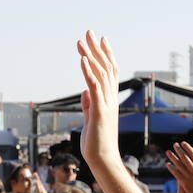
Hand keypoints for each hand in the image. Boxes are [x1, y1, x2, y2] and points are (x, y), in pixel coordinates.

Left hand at [77, 31, 121, 167]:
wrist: (102, 160)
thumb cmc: (97, 143)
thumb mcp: (91, 119)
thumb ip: (89, 104)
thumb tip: (85, 91)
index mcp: (109, 100)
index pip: (110, 72)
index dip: (106, 55)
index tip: (101, 40)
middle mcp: (111, 99)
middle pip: (106, 68)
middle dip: (97, 49)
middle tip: (90, 31)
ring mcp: (106, 104)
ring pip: (100, 74)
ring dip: (90, 56)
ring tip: (82, 41)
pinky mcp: (99, 111)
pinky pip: (94, 88)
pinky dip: (88, 72)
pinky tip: (82, 60)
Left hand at [164, 142, 192, 192]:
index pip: (192, 153)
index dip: (187, 147)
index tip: (182, 143)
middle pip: (184, 157)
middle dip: (179, 150)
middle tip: (175, 145)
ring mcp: (188, 175)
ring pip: (178, 164)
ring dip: (173, 157)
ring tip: (168, 152)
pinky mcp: (183, 182)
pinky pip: (176, 173)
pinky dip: (172, 168)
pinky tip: (168, 164)